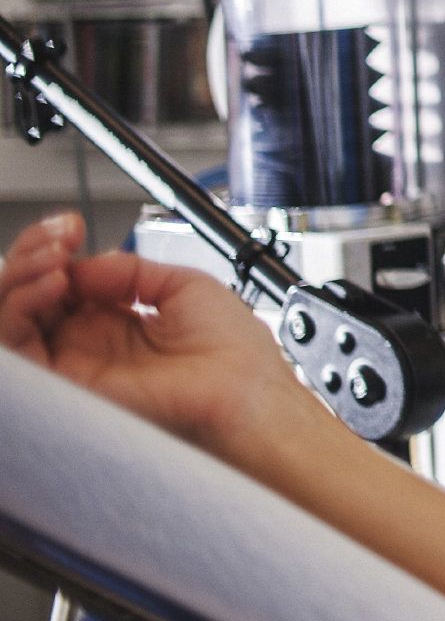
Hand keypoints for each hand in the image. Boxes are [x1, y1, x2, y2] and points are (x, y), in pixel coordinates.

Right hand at [1, 212, 323, 461]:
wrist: (245, 394)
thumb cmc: (232, 353)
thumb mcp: (182, 288)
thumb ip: (129, 271)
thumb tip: (85, 262)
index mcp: (114, 321)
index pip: (59, 282)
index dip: (54, 249)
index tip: (72, 226)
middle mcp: (85, 344)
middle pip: (28, 296)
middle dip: (32, 256)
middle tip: (59, 238)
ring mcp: (71, 365)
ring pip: (12, 319)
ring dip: (22, 277)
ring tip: (55, 258)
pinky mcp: (62, 386)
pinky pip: (15, 347)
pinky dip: (22, 308)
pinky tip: (54, 283)